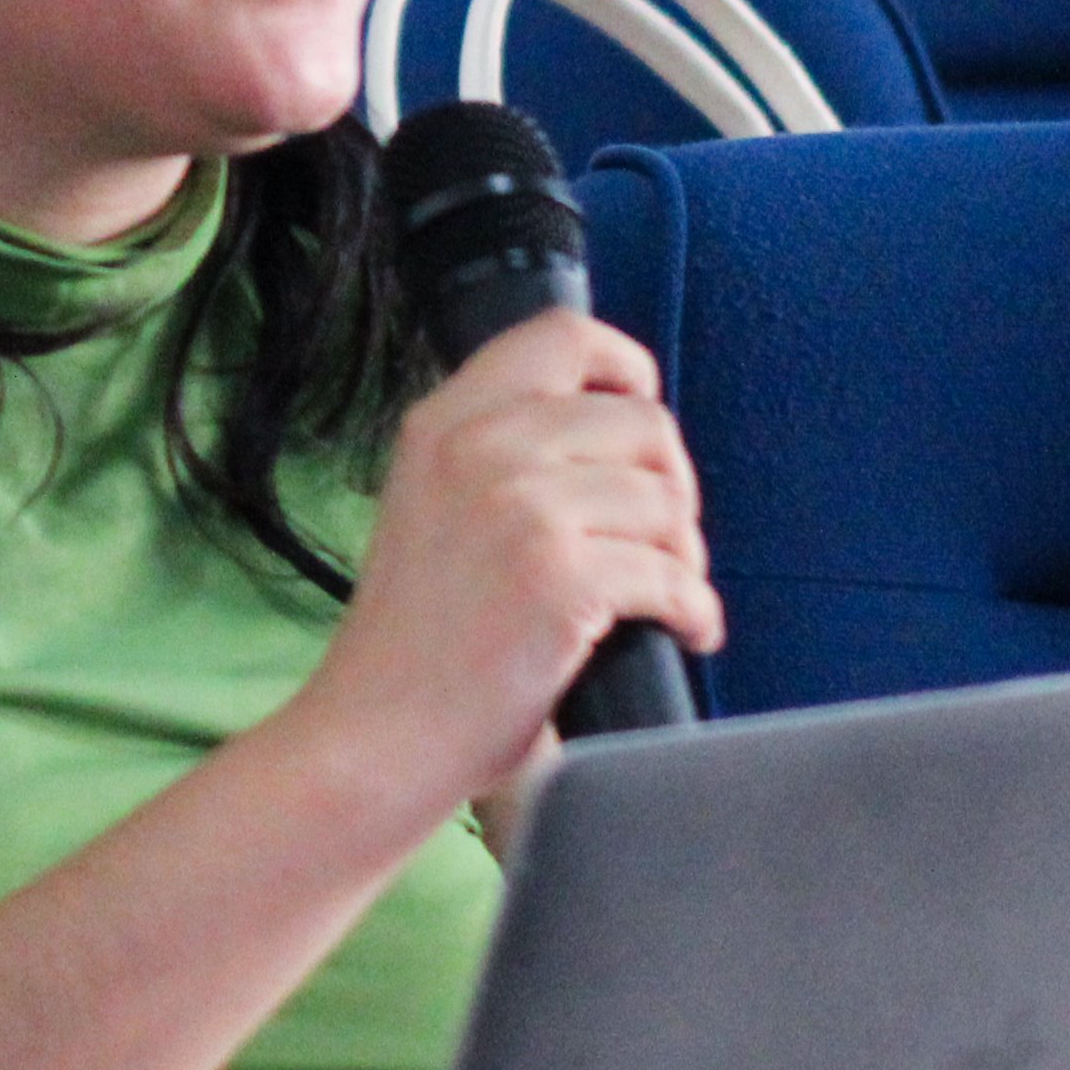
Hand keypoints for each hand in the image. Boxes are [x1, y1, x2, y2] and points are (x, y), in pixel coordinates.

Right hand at [287, 309, 711, 817]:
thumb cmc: (409, 641)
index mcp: (444, 422)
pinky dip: (696, 610)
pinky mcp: (561, 579)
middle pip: (642, 421)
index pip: (561, 337)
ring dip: (685, 555)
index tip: (638, 432)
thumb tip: (614, 442)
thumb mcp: (427, 503)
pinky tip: (682, 631)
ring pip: (667, 500)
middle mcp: (481, 447)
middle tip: (661, 541)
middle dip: (673, 485)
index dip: (627, 372)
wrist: (374, 732)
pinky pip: (676, 575)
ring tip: (662, 596)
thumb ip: (496, 454)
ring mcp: (522, 510)